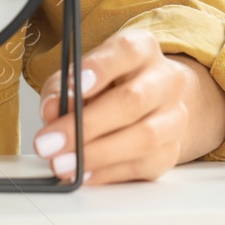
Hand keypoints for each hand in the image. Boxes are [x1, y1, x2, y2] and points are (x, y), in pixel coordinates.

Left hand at [32, 28, 224, 184]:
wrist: (150, 104)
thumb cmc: (108, 85)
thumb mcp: (80, 75)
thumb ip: (62, 88)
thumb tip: (52, 110)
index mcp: (143, 50)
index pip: (127, 51)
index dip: (100, 68)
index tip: (72, 85)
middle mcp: (165, 80)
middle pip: (132, 100)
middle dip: (86, 125)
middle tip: (50, 142)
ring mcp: (174, 117)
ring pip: (143, 138)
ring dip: (96, 154)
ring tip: (62, 163)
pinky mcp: (171, 151)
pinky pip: (143, 166)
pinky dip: (108, 173)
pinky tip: (84, 174)